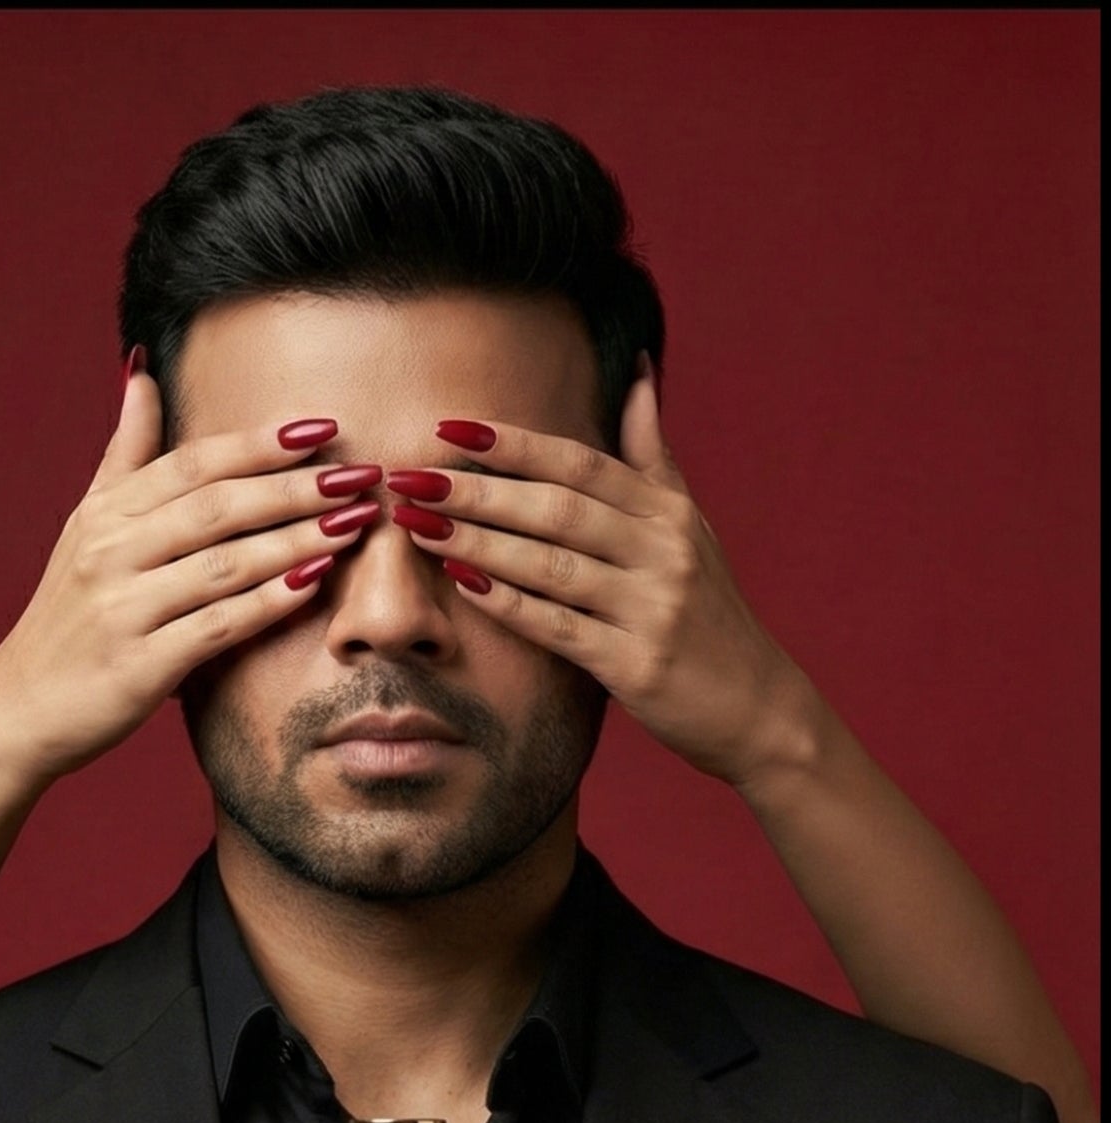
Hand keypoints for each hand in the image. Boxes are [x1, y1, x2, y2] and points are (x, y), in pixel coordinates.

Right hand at [0, 365, 379, 787]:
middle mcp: (111, 552)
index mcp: (106, 515)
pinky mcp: (139, 666)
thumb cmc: (67, 617)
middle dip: (294, 488)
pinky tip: (313, 583)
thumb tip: (142, 371)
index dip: (260, 443)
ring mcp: (123, 609)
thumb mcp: (85, 526)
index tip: (323, 428)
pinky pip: (216, 626)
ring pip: (223, 563)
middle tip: (360, 475)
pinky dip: (266, 602)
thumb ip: (125, 453)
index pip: (193, 463)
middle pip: (216, 506)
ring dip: (295, 540)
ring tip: (355, 524)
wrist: (21, 708)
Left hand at [390, 361, 810, 788]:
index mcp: (666, 513)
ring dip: (480, 542)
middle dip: (479, 490)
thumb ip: (652, 454)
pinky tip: (463, 584)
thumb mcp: (690, 525)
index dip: (514, 444)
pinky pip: (560, 628)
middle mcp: (662, 552)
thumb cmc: (710, 614)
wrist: (757, 706)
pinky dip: (510, 604)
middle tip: (412, 476)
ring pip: (552, 564)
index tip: (451, 429)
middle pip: (557, 507)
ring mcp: (651, 609)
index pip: (580, 463)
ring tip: (420, 525)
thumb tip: (635, 370)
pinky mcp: (636, 666)